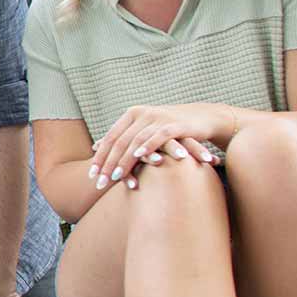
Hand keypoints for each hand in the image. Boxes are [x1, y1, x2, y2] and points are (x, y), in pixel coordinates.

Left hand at [89, 104, 224, 190]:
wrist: (205, 118)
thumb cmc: (170, 128)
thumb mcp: (143, 130)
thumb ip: (122, 137)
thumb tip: (95, 146)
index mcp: (131, 114)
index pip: (111, 138)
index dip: (100, 156)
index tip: (92, 175)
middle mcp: (142, 113)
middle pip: (120, 142)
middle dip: (108, 164)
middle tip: (100, 182)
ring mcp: (158, 117)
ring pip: (135, 141)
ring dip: (124, 161)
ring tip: (116, 177)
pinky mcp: (175, 124)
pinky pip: (158, 136)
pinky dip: (148, 146)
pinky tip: (139, 157)